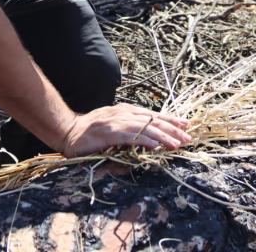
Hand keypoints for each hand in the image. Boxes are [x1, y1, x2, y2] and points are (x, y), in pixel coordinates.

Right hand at [61, 103, 191, 157]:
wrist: (67, 131)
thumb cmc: (90, 132)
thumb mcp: (113, 127)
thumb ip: (129, 129)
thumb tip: (150, 138)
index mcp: (125, 110)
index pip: (152, 115)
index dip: (170, 120)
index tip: (186, 125)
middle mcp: (122, 113)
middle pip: (152, 120)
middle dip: (172, 128)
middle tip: (188, 137)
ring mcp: (115, 121)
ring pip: (145, 127)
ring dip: (163, 136)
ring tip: (177, 144)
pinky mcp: (108, 132)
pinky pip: (130, 136)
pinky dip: (144, 140)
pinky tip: (156, 146)